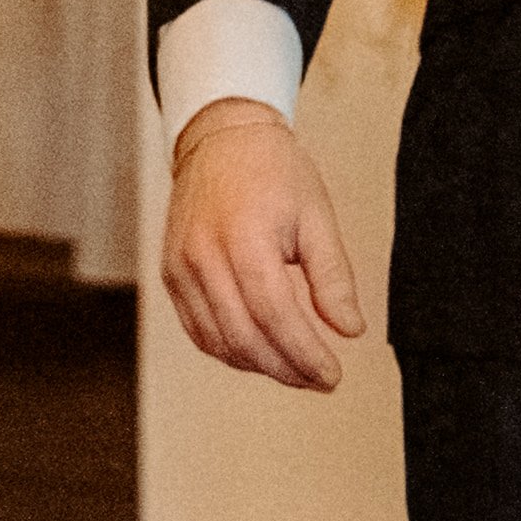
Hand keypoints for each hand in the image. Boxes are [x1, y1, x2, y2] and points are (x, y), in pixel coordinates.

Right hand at [163, 99, 365, 393]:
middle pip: (244, 337)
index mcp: (244, 238)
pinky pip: (198, 329)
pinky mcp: (171, 275)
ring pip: (218, 341)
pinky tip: (261, 353)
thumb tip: (349, 330)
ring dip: (259, 366)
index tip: (333, 375)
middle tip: (320, 380)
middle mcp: (203, 257)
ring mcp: (181, 268)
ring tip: (297, 370)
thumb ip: (332, 278)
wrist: (222, 139)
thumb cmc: (273, 171)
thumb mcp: (317, 216)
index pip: (275, 316)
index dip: (305, 355)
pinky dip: (230, 350)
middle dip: (286, 369)